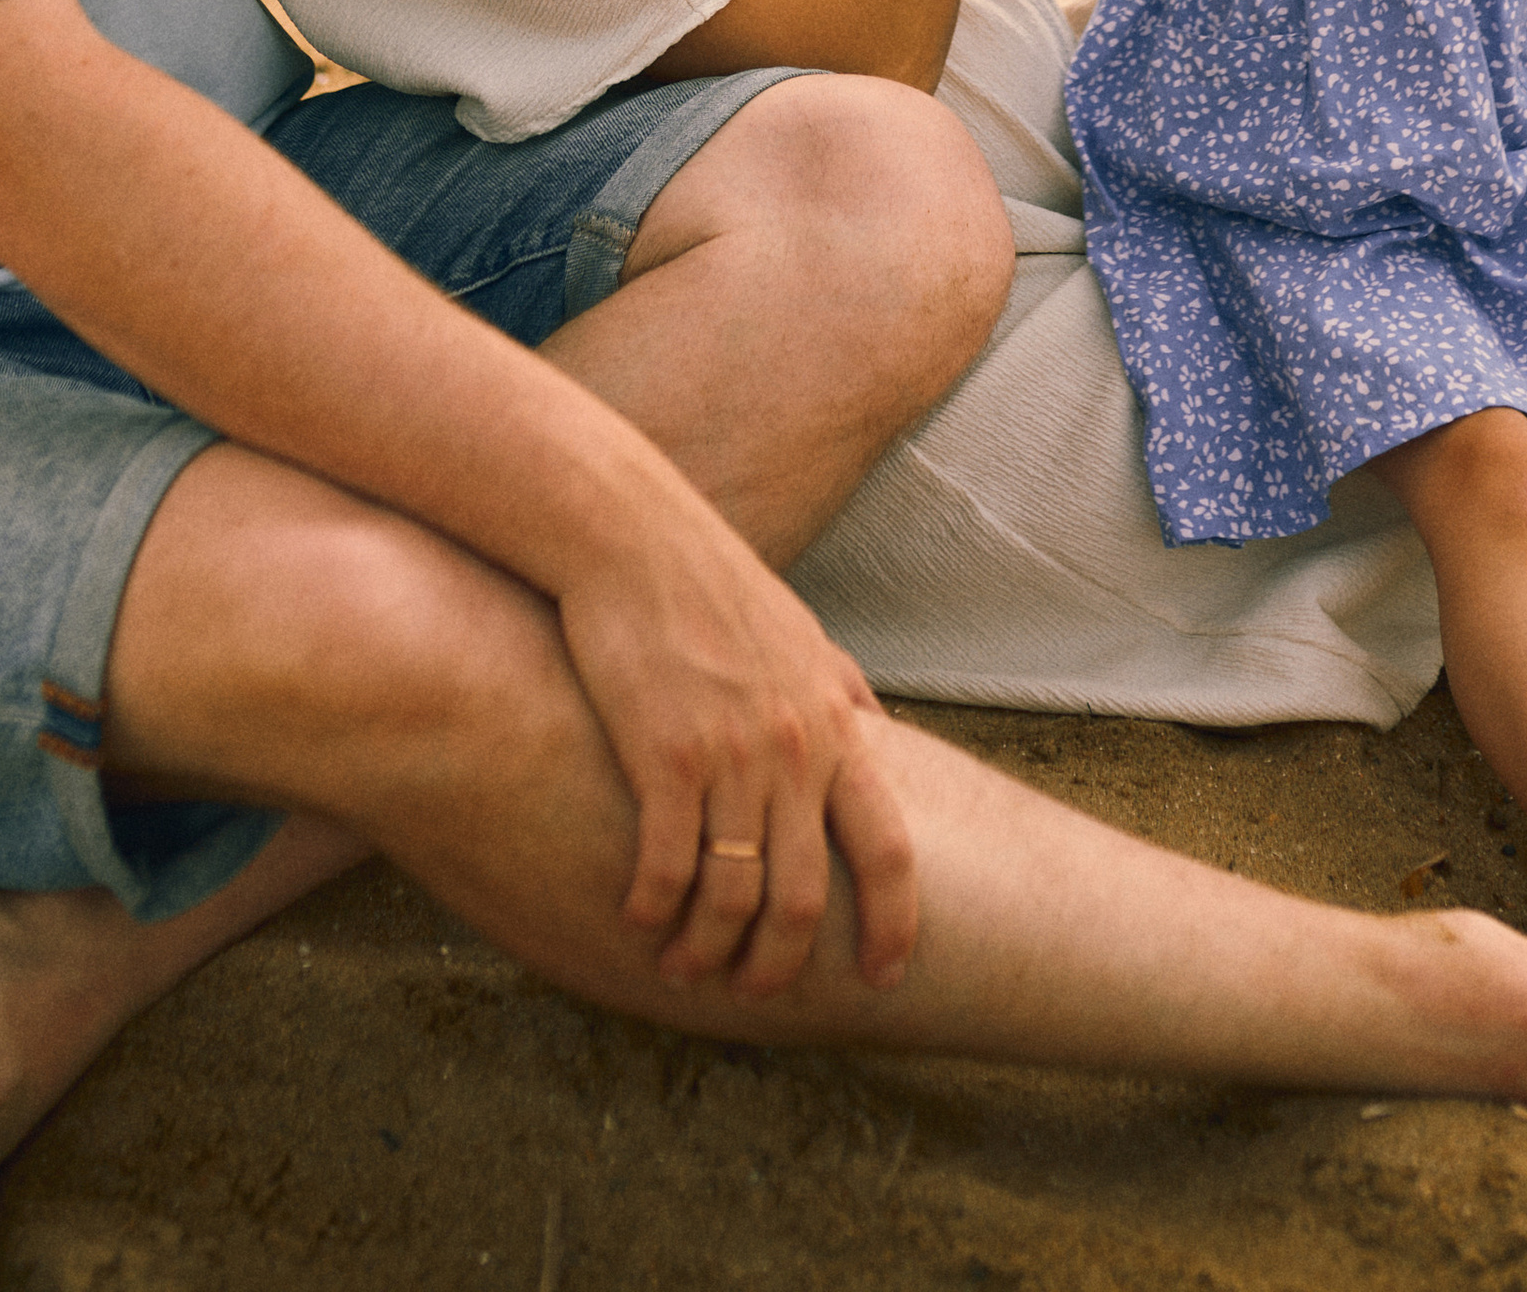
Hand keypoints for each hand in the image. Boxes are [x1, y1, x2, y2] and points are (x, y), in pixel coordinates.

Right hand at [556, 497, 917, 997]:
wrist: (632, 534)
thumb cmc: (712, 582)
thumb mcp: (802, 631)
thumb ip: (842, 688)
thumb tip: (879, 724)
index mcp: (834, 725)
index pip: (889, 848)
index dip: (894, 923)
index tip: (884, 976)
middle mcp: (794, 748)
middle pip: (804, 897)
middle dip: (778, 965)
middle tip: (754, 992)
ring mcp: (731, 754)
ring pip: (733, 896)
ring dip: (708, 949)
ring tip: (684, 966)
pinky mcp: (665, 754)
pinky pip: (666, 867)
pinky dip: (653, 908)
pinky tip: (638, 917)